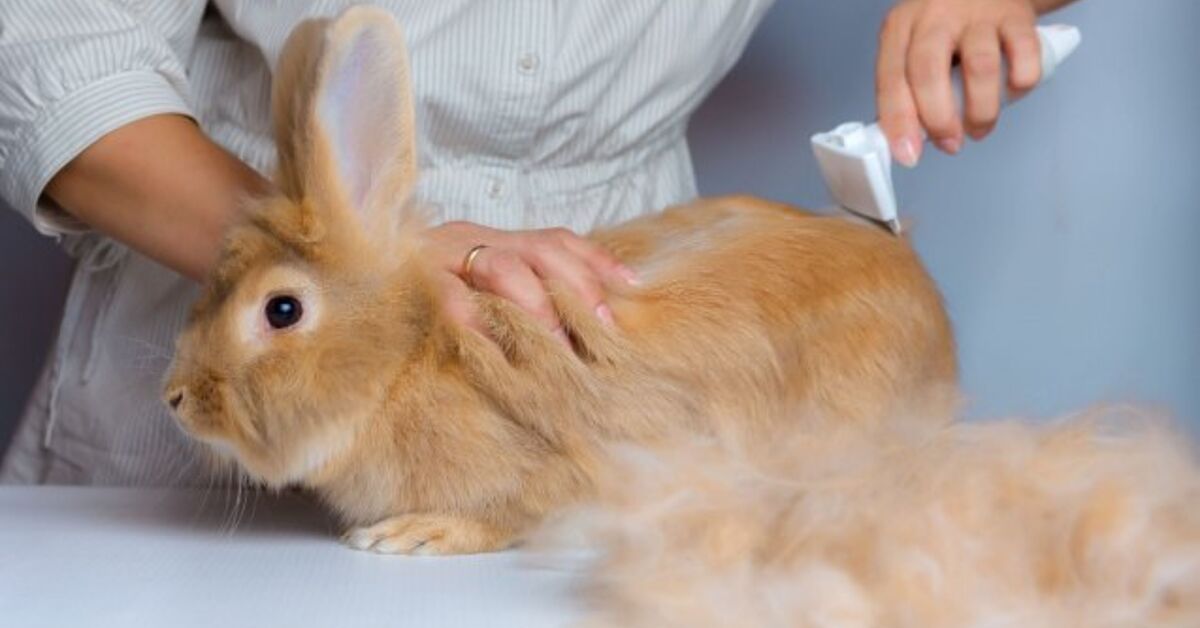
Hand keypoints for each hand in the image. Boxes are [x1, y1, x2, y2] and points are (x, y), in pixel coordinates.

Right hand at [422, 221, 637, 342]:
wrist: (352, 269)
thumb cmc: (422, 289)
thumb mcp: (475, 283)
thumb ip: (517, 291)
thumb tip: (580, 320)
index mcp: (494, 237)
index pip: (557, 239)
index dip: (596, 262)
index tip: (631, 288)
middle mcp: (472, 238)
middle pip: (539, 251)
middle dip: (576, 291)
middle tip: (600, 334)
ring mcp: (440, 255)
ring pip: (502, 268)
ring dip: (536, 308)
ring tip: (557, 348)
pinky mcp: (410, 280)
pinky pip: (447, 296)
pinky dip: (473, 318)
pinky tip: (492, 345)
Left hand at [876, 0, 1044, 165]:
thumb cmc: (947, 27)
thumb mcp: (915, 48)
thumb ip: (908, 89)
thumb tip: (907, 141)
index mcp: (900, 28)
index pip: (891, 79)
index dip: (899, 122)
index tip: (909, 154)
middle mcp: (934, 16)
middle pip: (928, 72)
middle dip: (939, 119)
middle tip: (950, 144)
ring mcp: (977, 13)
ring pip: (980, 67)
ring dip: (981, 110)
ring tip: (980, 128)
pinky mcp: (1016, 14)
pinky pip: (1024, 55)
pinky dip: (1021, 83)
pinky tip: (1013, 92)